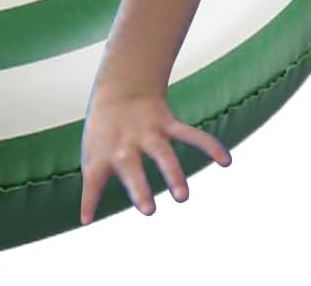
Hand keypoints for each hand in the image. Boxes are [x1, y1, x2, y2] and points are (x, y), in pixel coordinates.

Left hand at [80, 91, 230, 224]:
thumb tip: (85, 221)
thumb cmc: (105, 134)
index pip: (92, 179)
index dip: (88, 199)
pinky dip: (208, 145)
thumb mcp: (93, 153)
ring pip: (162, 153)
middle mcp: (124, 144)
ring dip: (172, 174)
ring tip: (182, 197)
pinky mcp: (167, 123)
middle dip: (139, 188)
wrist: (119, 89)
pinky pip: (190, 134)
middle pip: (131, 167)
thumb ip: (93, 185)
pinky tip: (225, 160)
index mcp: (103, 153)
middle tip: (148, 211)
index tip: (87, 220)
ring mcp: (147, 133)